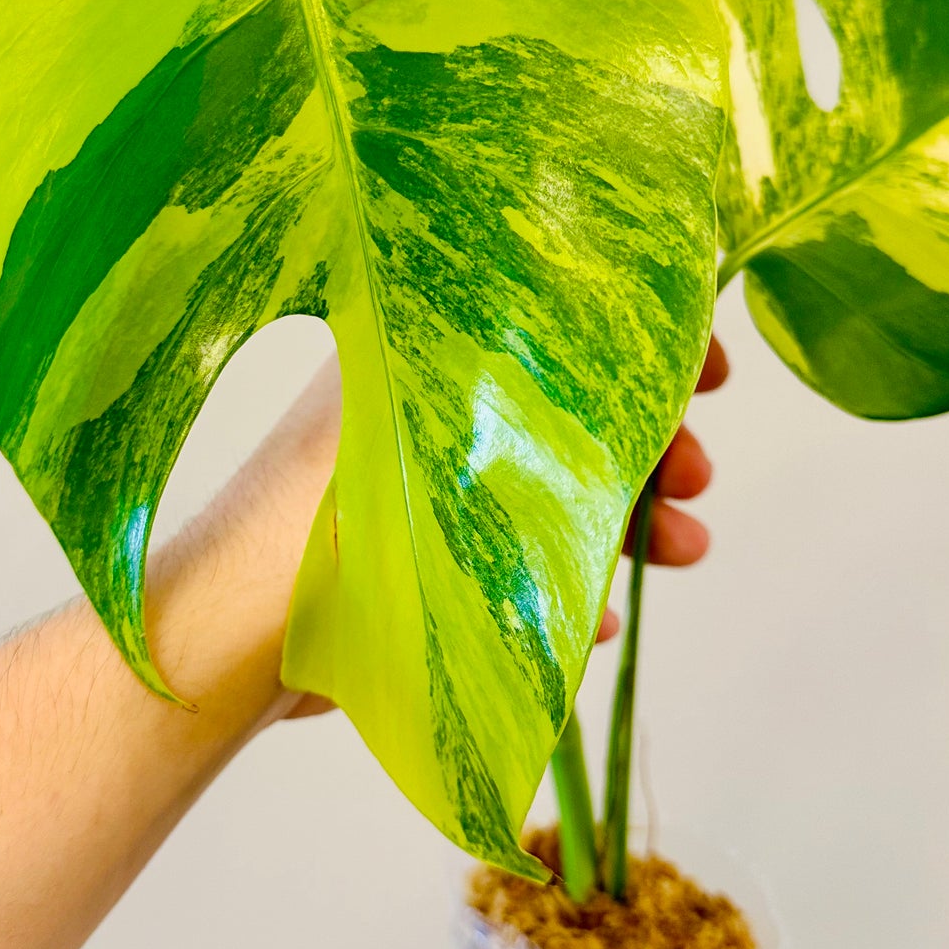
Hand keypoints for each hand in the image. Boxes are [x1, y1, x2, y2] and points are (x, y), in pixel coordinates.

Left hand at [281, 334, 727, 714]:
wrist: (238, 627)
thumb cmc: (341, 505)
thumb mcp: (464, 426)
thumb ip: (558, 393)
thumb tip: (655, 364)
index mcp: (429, 349)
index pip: (555, 321)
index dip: (641, 340)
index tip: (710, 373)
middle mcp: (422, 409)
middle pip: (562, 411)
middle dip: (648, 443)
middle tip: (698, 481)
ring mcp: (413, 492)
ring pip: (544, 490)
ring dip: (625, 518)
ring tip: (685, 551)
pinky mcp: (405, 570)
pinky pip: (504, 568)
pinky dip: (560, 584)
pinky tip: (602, 617)